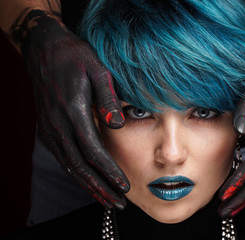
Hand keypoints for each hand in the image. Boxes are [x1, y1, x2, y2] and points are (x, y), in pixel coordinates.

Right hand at [12, 10, 128, 208]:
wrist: (43, 49)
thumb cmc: (75, 57)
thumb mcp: (96, 70)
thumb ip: (107, 98)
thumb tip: (118, 125)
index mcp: (72, 111)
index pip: (93, 151)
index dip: (109, 172)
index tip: (124, 186)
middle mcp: (57, 125)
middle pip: (79, 166)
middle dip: (100, 188)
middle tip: (117, 203)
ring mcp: (49, 129)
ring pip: (69, 166)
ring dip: (88, 186)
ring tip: (105, 200)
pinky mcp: (47, 129)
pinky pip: (63, 157)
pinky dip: (77, 174)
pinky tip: (88, 181)